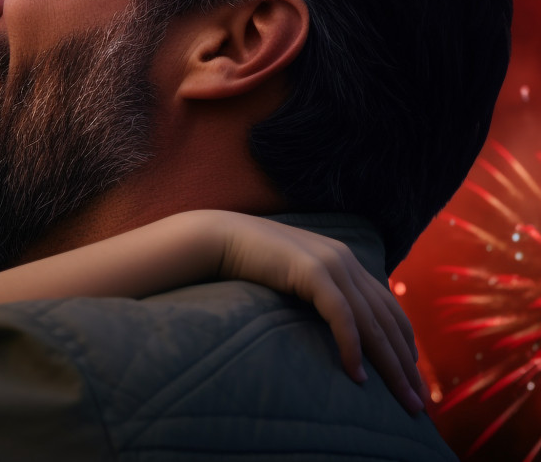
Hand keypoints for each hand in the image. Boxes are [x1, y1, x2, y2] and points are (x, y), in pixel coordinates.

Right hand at [208, 212, 426, 414]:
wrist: (221, 238)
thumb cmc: (252, 263)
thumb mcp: (295, 278)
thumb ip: (319, 292)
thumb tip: (334, 325)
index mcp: (346, 261)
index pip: (389, 309)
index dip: (406, 345)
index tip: (413, 378)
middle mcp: (346, 260)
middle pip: (389, 320)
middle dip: (407, 364)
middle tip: (418, 401)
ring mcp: (330, 264)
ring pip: (372, 323)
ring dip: (391, 365)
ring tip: (402, 398)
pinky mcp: (311, 271)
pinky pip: (341, 316)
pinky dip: (352, 348)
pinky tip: (357, 376)